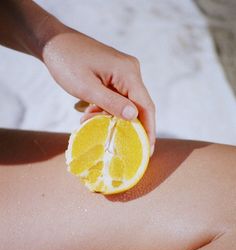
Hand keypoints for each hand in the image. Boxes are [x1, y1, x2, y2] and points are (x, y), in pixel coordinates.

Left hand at [42, 29, 155, 155]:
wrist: (53, 43)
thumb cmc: (66, 62)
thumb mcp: (87, 88)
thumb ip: (111, 103)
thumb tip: (134, 117)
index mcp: (127, 72)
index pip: (146, 106)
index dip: (148, 130)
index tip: (147, 150)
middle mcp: (130, 71)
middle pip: (138, 106)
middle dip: (127, 125)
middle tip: (115, 141)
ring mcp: (123, 72)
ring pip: (126, 103)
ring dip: (111, 117)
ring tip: (90, 121)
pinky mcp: (114, 74)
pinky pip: (117, 97)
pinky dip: (106, 108)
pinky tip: (91, 112)